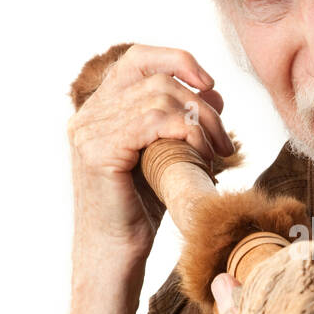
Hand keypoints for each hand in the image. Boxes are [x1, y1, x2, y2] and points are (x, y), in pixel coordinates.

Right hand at [68, 44, 233, 261]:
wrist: (116, 254)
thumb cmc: (141, 211)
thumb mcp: (164, 154)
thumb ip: (180, 120)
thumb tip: (212, 91)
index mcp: (99, 109)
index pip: (137, 59)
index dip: (177, 60)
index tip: (210, 84)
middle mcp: (88, 115)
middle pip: (156, 78)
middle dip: (201, 104)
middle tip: (225, 141)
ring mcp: (89, 131)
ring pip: (159, 97)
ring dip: (200, 122)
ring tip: (216, 153)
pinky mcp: (98, 152)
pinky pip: (151, 121)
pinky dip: (185, 132)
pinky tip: (200, 155)